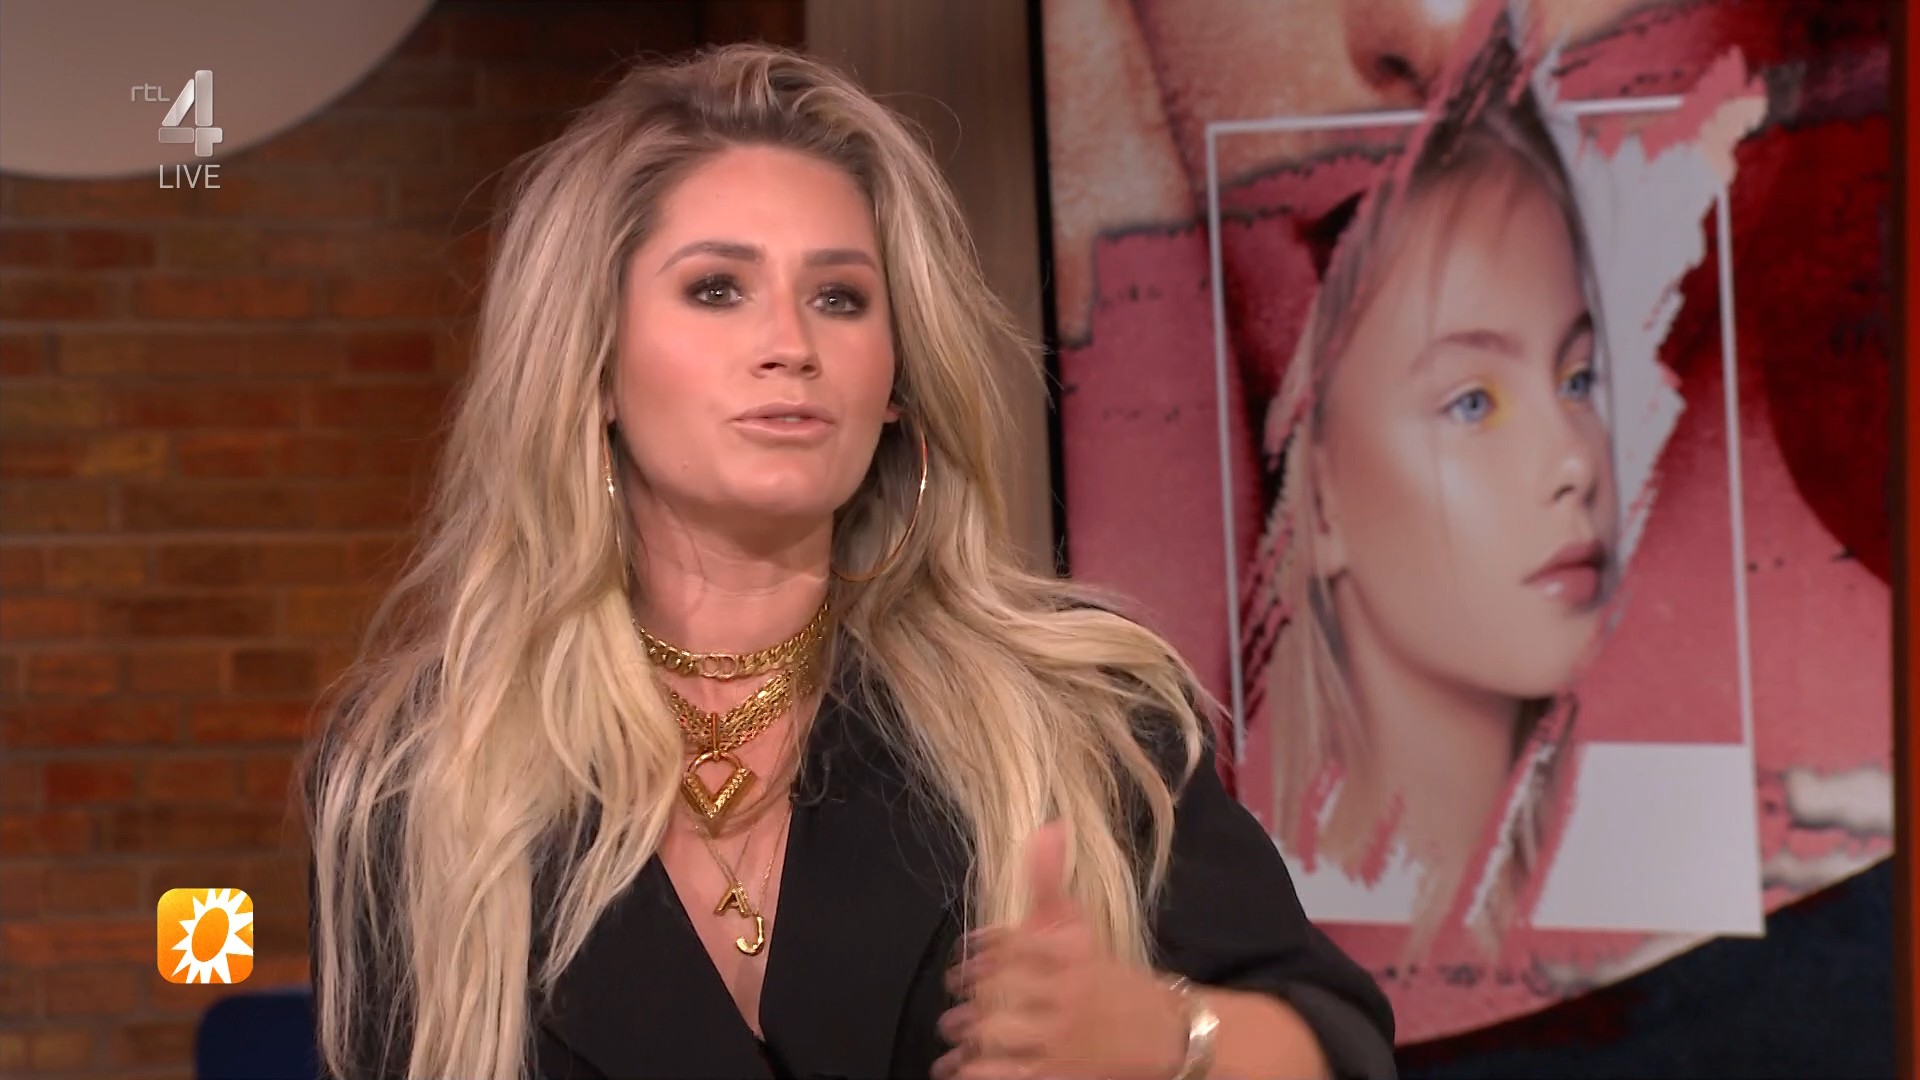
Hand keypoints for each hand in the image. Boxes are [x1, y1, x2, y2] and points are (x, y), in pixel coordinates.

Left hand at [933, 822, 1191, 1079]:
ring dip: (969, 1039)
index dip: (980, 951)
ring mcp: (1062, 1041)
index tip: (964, 959)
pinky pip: (1004, 1076)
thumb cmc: (1111, 980)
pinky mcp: (1060, 1076)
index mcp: (1072, 954)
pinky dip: (977, 1073)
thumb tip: (1049, 826)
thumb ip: (1052, 881)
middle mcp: (1067, 995)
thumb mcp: (1083, 928)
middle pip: (997, 993)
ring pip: (996, 1037)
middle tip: (955, 1010)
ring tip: (957, 1042)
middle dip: (971, 1001)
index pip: (1013, 944)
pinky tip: (964, 1070)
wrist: (1166, 1035)